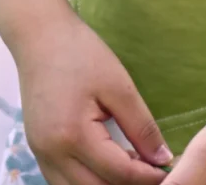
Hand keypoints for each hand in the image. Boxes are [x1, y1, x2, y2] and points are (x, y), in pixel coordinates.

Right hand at [11, 8, 174, 184]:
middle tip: (153, 172)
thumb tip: (162, 159)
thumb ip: (141, 126)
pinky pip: (63, 181)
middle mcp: (52, 154)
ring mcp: (40, 155)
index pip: (118, 173)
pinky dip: (87, 181)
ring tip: (132, 169)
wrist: (40, 36)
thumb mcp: (118, 85)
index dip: (147, 177)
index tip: (167, 170)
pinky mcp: (37, 150)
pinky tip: (107, 165)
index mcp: (73, 136)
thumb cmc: (80, 53)